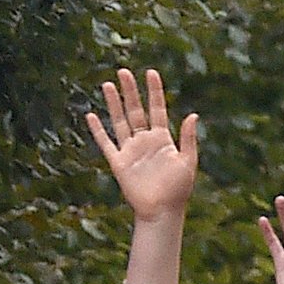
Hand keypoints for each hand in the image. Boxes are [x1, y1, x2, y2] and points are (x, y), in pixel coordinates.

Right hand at [90, 68, 200, 221]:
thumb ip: (189, 138)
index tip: (151, 73)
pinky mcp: (118, 162)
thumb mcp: (188, 162)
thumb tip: (193, 115)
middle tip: (124, 71)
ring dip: (113, 103)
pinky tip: (90, 116)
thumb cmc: (178, 189)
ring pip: (119, 121)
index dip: (154, 91)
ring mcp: (130, 150)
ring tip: (108, 85)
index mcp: (163, 139)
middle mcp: (145, 141)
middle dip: (130, 91)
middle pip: (135, 110)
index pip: (157, 109)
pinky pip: (106, 143)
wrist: (162, 211)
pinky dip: (98, 130)